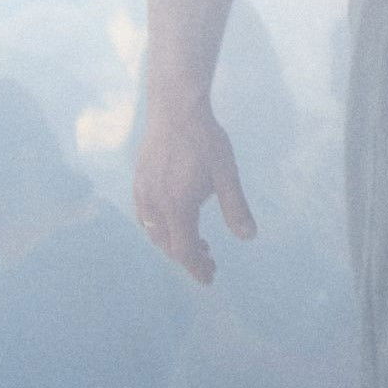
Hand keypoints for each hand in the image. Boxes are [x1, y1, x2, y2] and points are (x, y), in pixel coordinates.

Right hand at [132, 96, 256, 283]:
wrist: (175, 108)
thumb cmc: (205, 140)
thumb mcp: (227, 175)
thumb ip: (236, 208)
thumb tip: (249, 237)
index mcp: (177, 206)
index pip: (185, 250)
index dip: (197, 268)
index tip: (210, 279)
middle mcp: (154, 204)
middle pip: (168, 245)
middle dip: (189, 258)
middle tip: (211, 262)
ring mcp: (143, 192)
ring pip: (155, 232)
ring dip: (175, 243)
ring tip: (200, 244)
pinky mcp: (139, 181)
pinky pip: (146, 216)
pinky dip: (162, 228)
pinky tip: (178, 220)